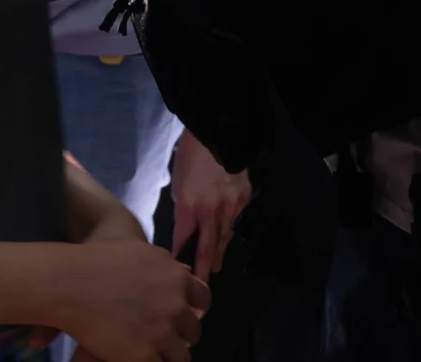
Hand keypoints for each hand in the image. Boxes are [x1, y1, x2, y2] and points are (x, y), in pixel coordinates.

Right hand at [57, 238, 208, 361]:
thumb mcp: (141, 252)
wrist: (71, 283)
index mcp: (177, 277)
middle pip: (193, 330)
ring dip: (168, 354)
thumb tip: (185, 274)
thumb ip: (165, 266)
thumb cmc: (99, 260)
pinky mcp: (145, 355)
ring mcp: (162, 332)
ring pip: (181, 356)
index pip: (203, 299)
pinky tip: (138, 357)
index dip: (192, 308)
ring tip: (150, 351)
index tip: (180, 315)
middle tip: (161, 335)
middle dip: (180, 334)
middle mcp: (175, 305)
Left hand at [168, 131, 251, 282]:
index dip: (179, 257)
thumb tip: (186, 225)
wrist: (217, 134)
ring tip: (214, 264)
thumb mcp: (178, 183)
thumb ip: (183, 208)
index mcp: (189, 206)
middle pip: (207, 249)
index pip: (182, 240)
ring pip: (225, 238)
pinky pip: (236, 221)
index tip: (176, 272)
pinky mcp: (244, 199)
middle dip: (204, 269)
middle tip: (202, 285)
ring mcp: (230, 207)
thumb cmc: (190, 156)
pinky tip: (225, 237)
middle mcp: (211, 211)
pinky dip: (229, 230)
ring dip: (218, 252)